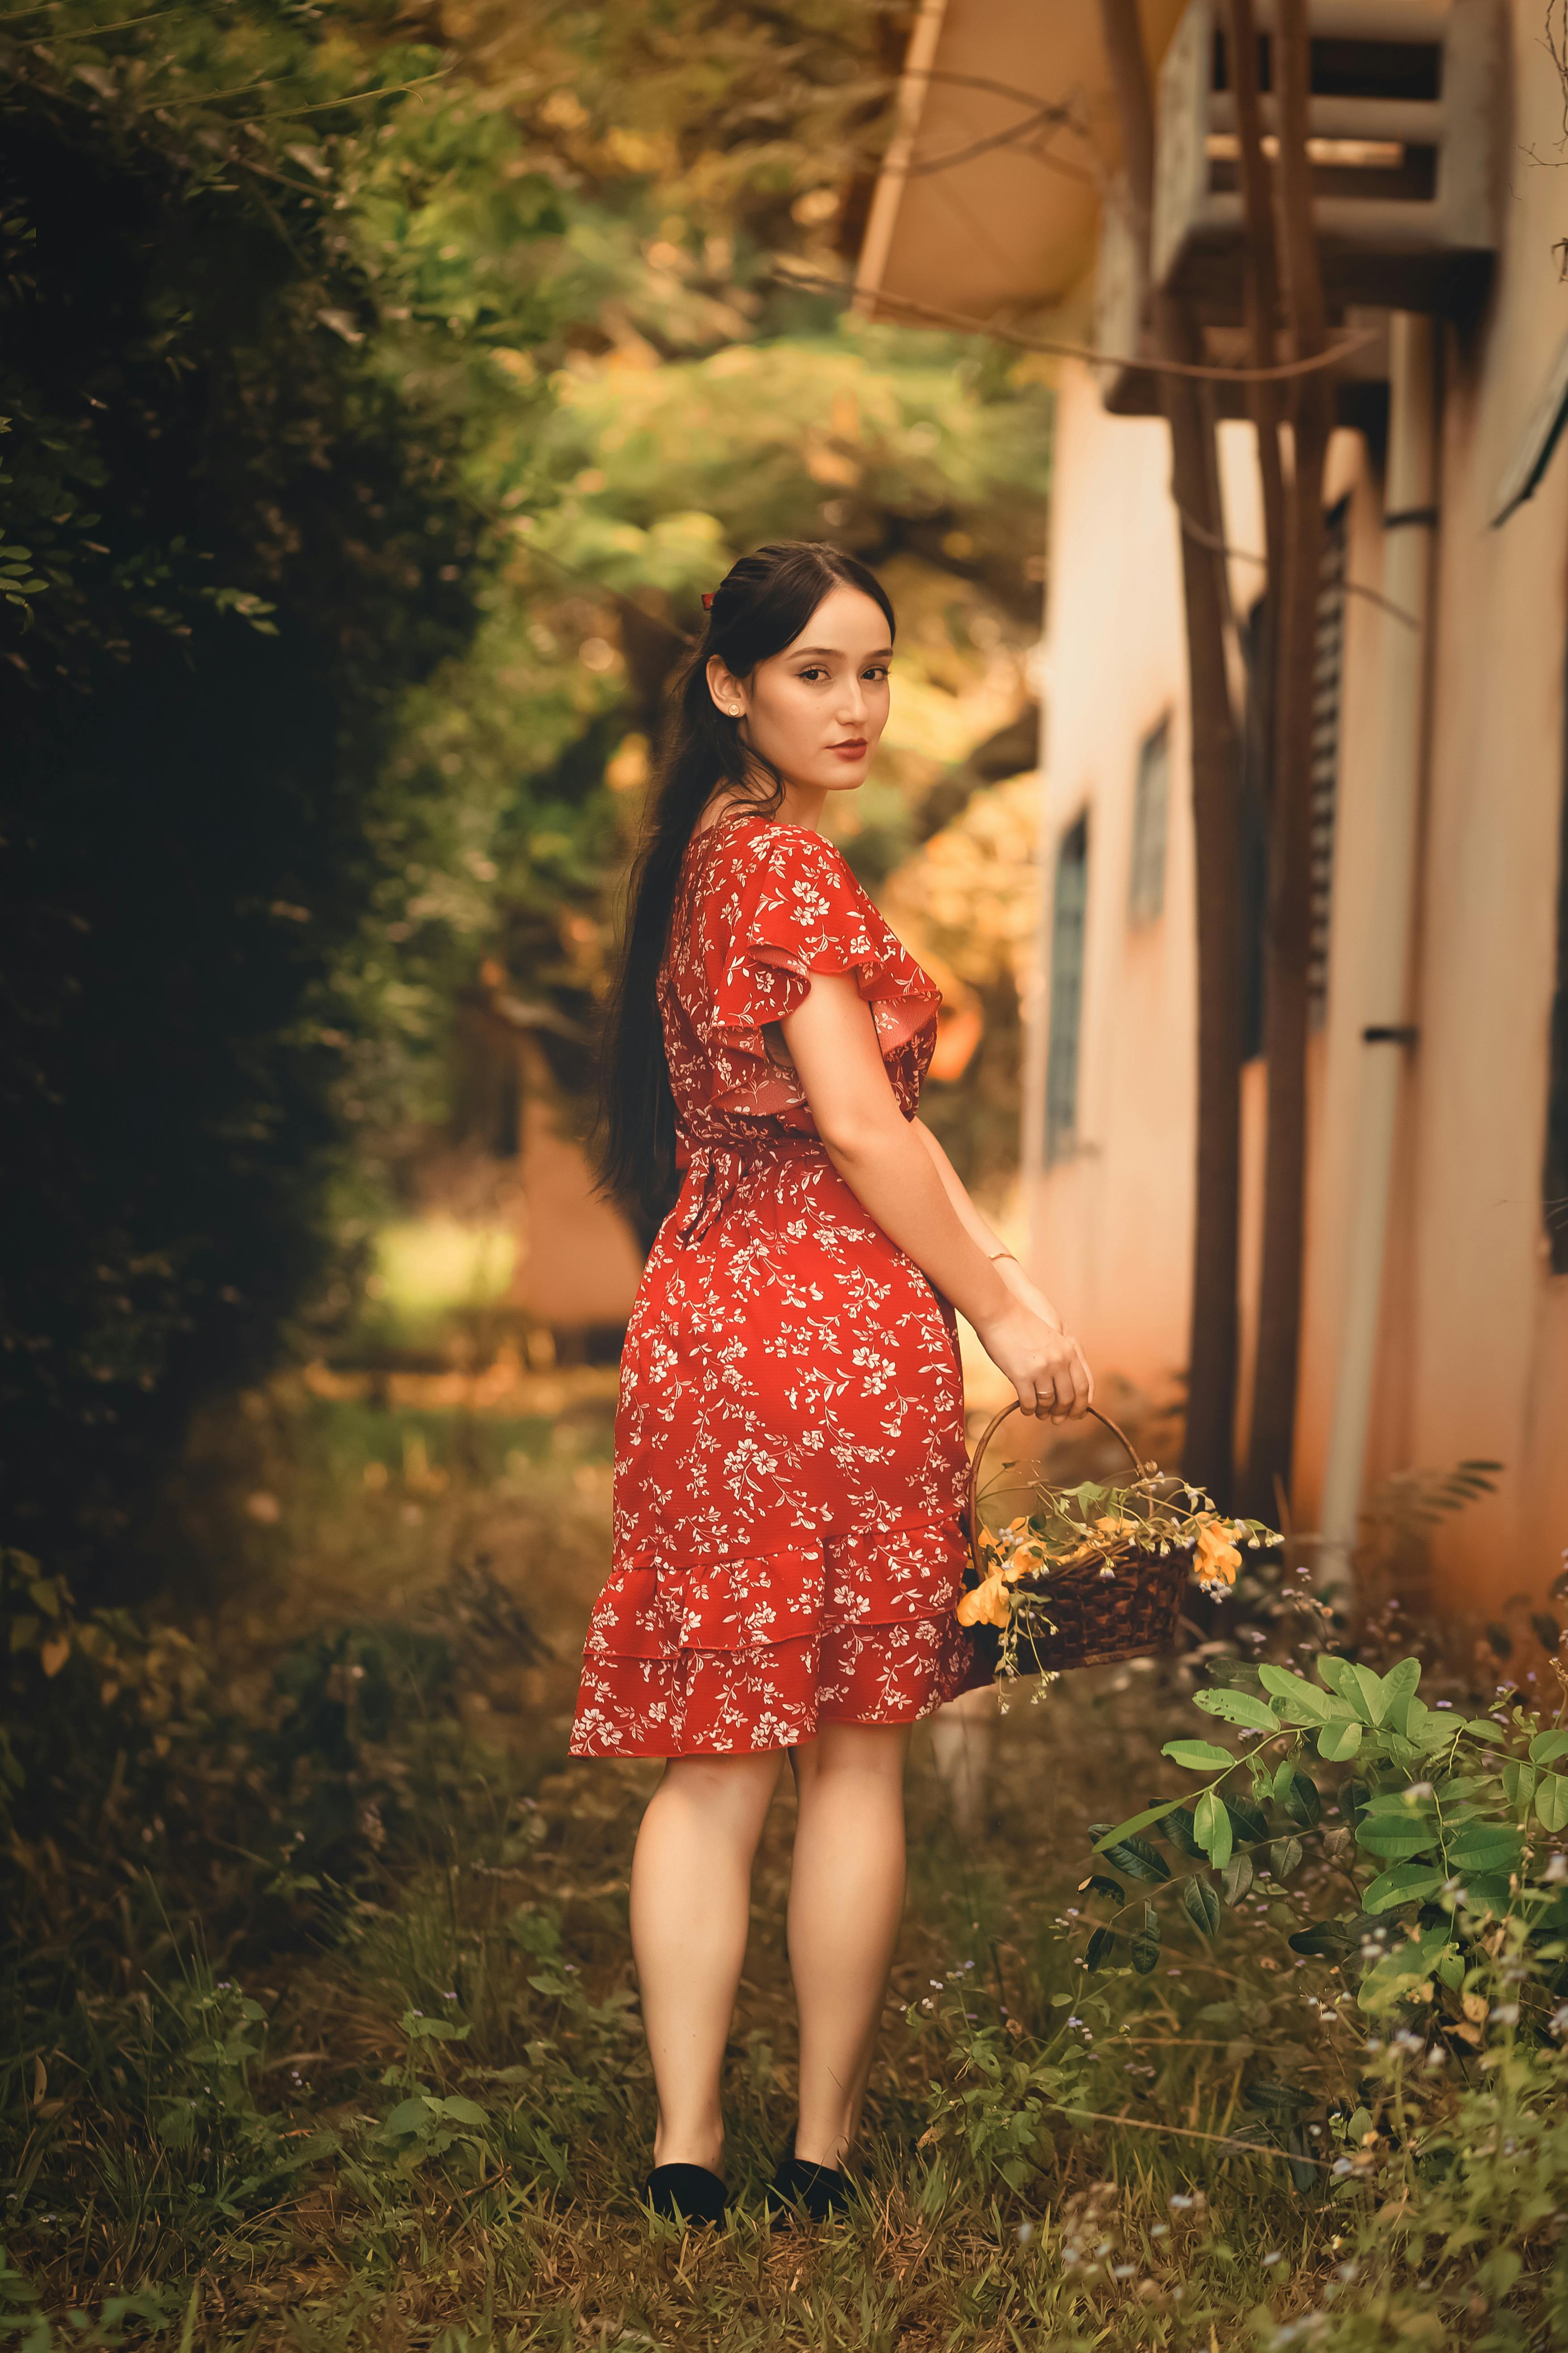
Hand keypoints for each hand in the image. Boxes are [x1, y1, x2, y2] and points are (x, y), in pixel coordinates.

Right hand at [973, 1299, 1093, 1421]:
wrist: (1000, 1312)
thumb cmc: (1021, 1323)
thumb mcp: (1050, 1337)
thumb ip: (1060, 1357)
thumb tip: (1061, 1384)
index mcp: (1068, 1351)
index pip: (1084, 1385)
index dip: (1082, 1404)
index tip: (1077, 1413)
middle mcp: (1059, 1361)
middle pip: (1069, 1398)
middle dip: (1063, 1412)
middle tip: (1056, 1419)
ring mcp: (1041, 1369)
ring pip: (1049, 1402)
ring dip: (1044, 1412)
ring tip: (1039, 1413)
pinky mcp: (1022, 1376)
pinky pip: (1030, 1402)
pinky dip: (1029, 1409)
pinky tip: (1025, 1408)